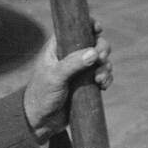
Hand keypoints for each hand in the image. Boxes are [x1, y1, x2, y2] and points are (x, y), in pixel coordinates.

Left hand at [22, 19, 112, 144]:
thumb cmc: (41, 95)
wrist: (41, 121)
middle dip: (102, 50)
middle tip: (101, 59)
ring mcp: (80, 69)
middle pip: (95, 42)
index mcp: (59, 47)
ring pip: (102, 59)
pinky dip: (107, 78)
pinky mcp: (87, 82)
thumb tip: (94, 53)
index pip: (76, 28)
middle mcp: (71, 55)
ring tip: (99, 80)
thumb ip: (73, 64)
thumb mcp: (54, 77)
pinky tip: (103, 86)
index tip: (98, 29)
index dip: (89, 25)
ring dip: (106, 67)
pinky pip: (104, 74)